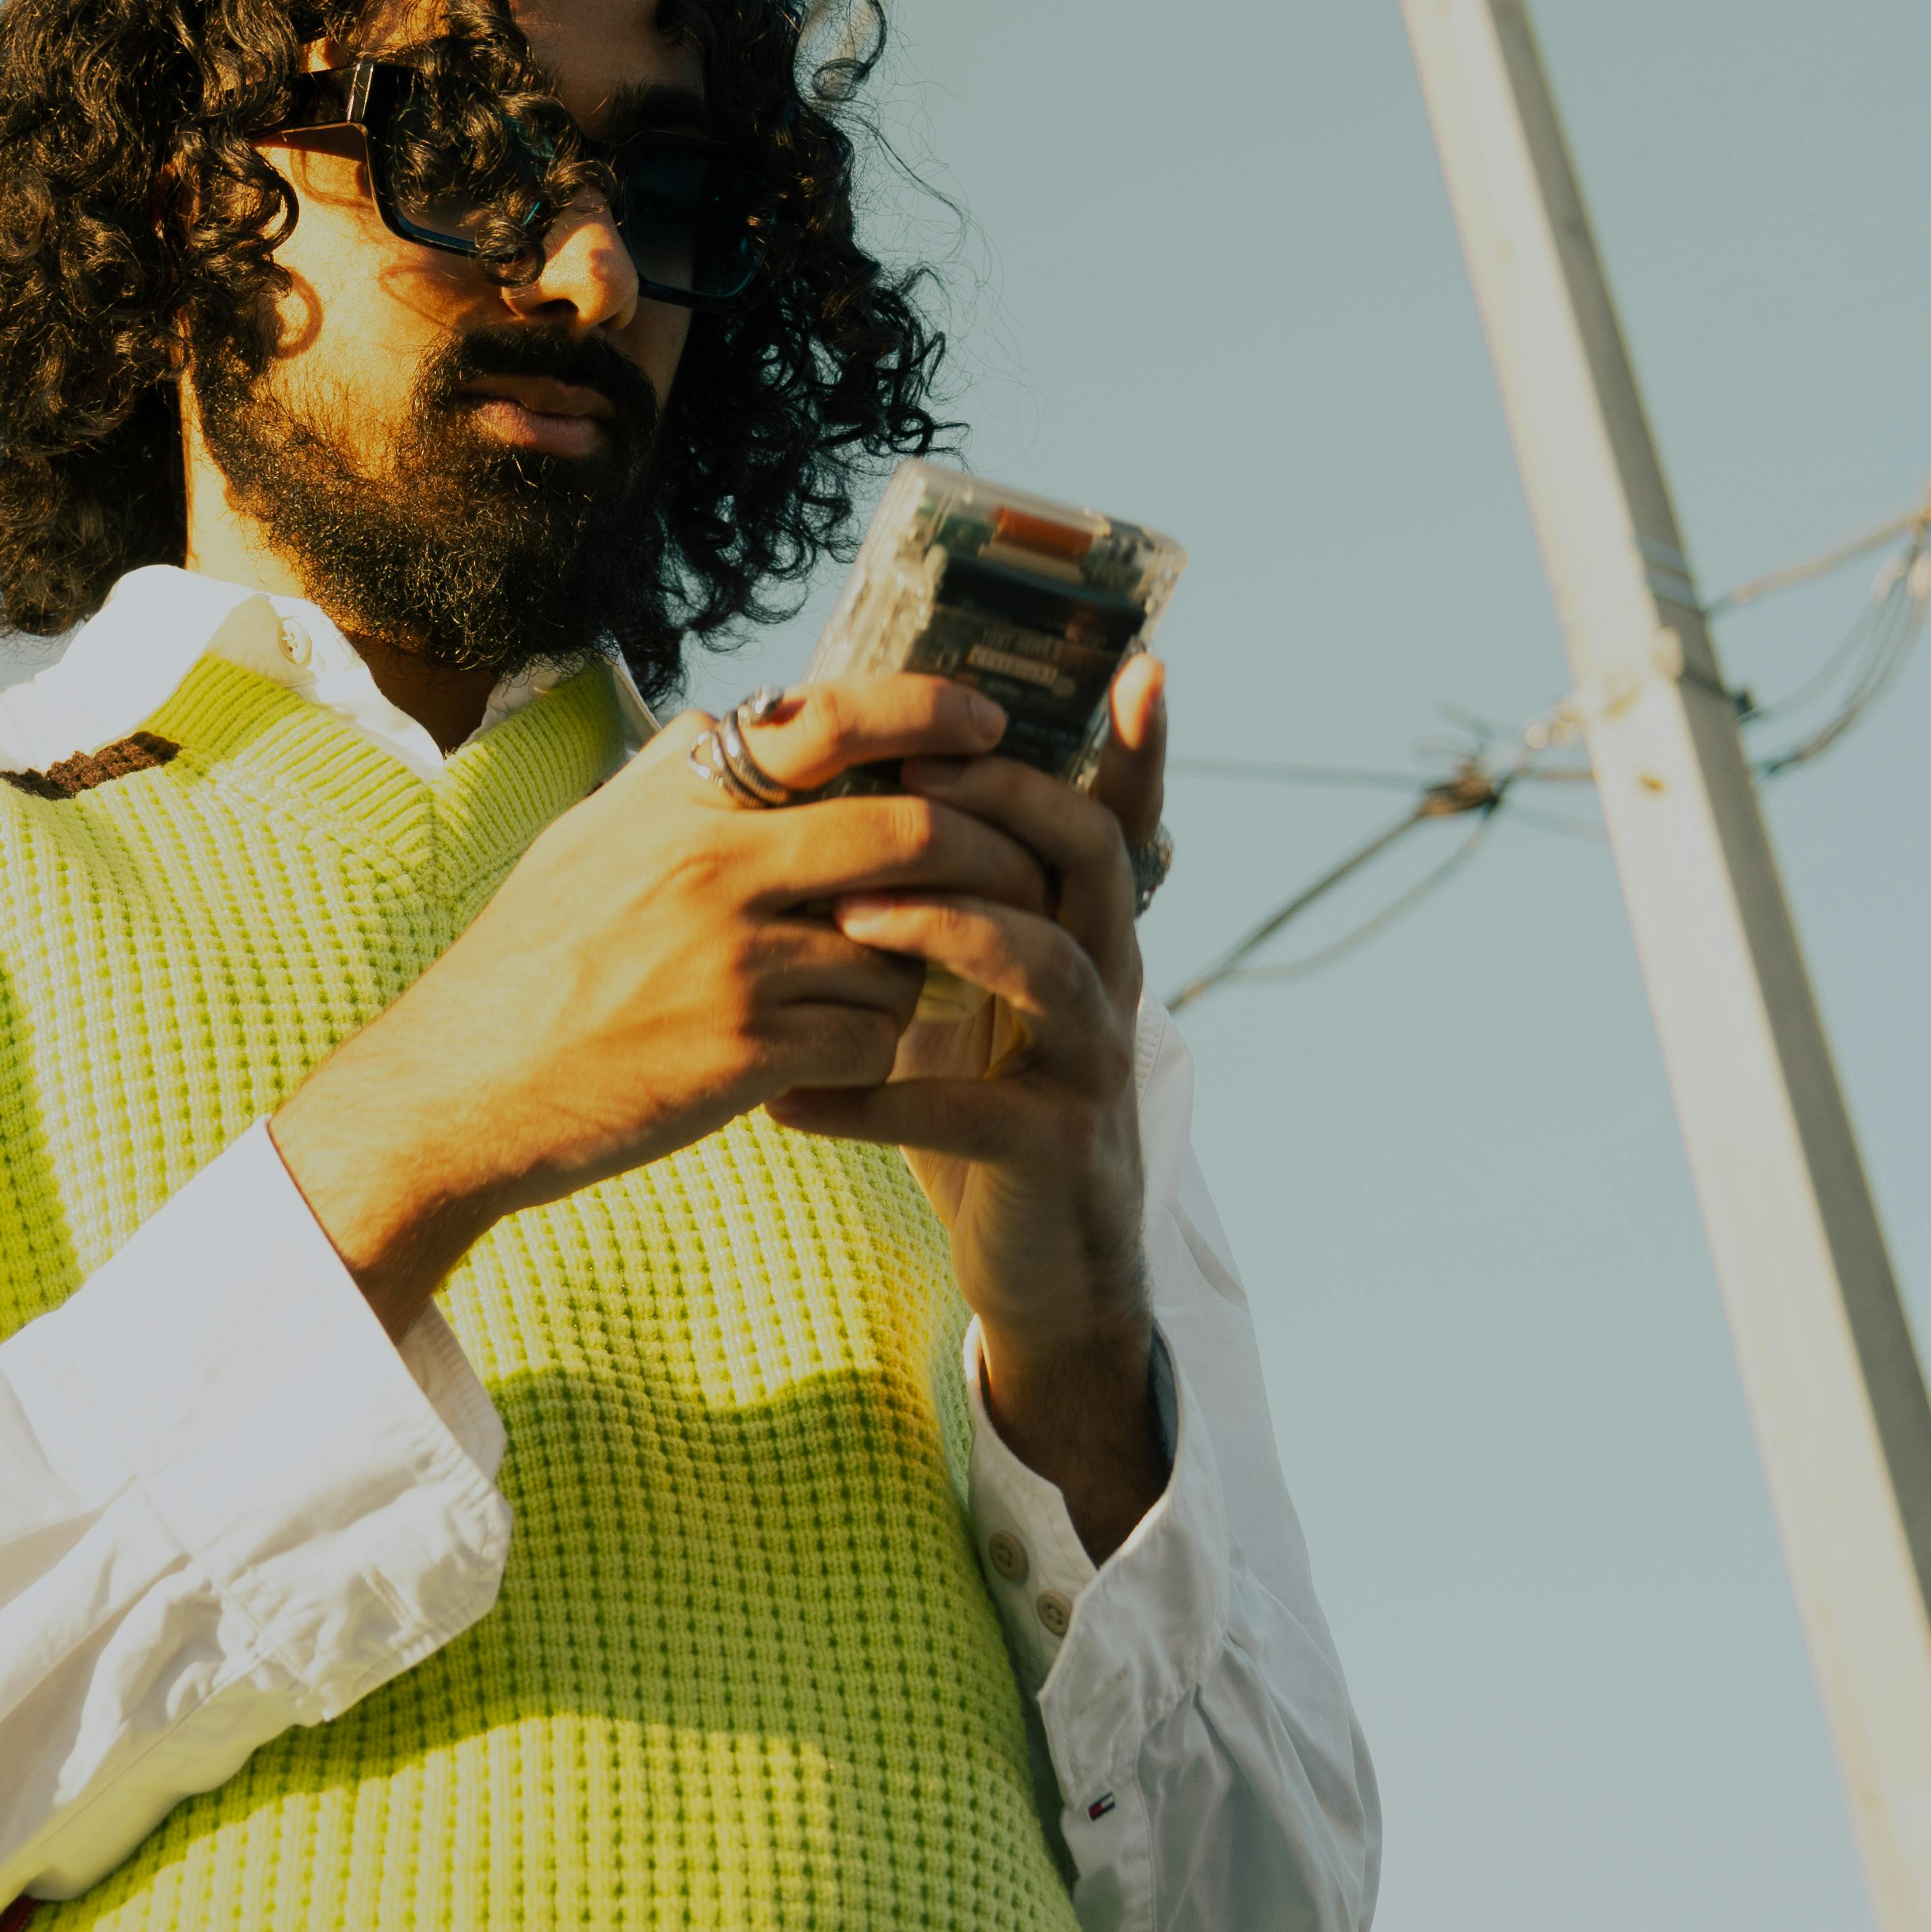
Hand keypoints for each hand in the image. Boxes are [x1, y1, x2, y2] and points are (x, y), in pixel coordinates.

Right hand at [270, 674, 1055, 1336]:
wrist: (459, 1090)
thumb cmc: (530, 964)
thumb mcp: (593, 836)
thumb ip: (686, 780)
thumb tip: (766, 724)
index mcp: (682, 796)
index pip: (838, 718)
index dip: (933, 712)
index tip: (990, 726)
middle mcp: (714, 860)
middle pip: (913, 828)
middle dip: (990, 850)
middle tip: (1020, 872)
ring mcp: (736, 956)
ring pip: (908, 946)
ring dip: (919, 971)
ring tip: (877, 989)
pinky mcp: (752, 1050)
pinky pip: (876, 1037)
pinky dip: (875, 1049)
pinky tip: (830, 1058)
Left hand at [773, 654, 1170, 1561]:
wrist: (1042, 1267)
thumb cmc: (986, 1104)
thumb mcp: (976, 993)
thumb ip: (951, 902)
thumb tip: (861, 789)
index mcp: (1088, 933)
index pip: (1117, 818)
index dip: (1140, 747)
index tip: (1138, 664)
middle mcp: (1110, 982)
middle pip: (1090, 856)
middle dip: (1001, 801)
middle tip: (904, 769)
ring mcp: (1094, 1067)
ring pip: (1045, 962)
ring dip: (944, 926)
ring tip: (844, 920)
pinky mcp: (1058, 1150)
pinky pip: (971, 1108)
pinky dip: (873, 1099)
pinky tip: (790, 1101)